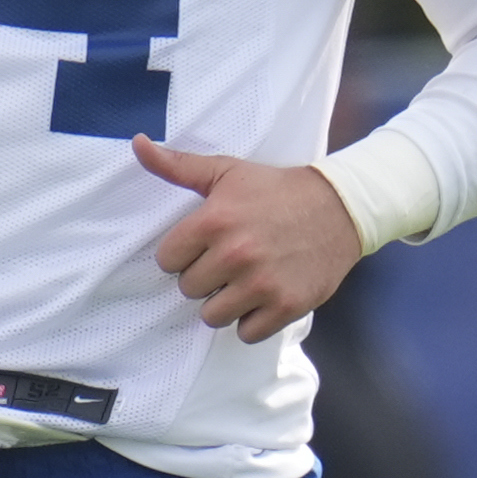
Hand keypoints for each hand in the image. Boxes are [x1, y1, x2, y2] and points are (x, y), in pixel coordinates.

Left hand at [133, 134, 359, 340]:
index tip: (204, 246)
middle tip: (230, 261)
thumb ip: (178, 165)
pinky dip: (252, 321)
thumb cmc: (275, 189)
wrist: (339, 208)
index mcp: (213, 221)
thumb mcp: (226, 171)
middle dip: (205, 277)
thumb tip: (137, 144)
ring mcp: (261, 284)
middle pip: (189, 289)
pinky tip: (263, 298)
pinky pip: (246, 333)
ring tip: (244, 281)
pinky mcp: (285, 306)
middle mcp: (235, 254)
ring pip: (213, 316)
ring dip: (225, 303)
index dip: (183, 254)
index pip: (167, 261)